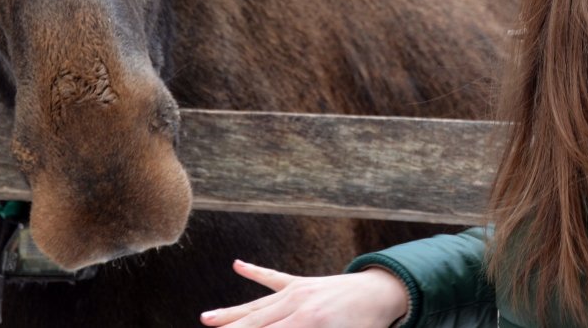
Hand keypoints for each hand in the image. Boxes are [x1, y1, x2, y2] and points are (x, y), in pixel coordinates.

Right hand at [200, 259, 409, 327]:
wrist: (382, 292)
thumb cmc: (367, 325)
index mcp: (308, 323)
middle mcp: (296, 304)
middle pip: (254, 322)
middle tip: (205, 327)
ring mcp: (297, 291)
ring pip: (257, 306)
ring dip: (231, 314)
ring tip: (206, 319)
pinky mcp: (301, 283)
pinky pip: (275, 279)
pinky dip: (256, 272)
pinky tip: (238, 265)